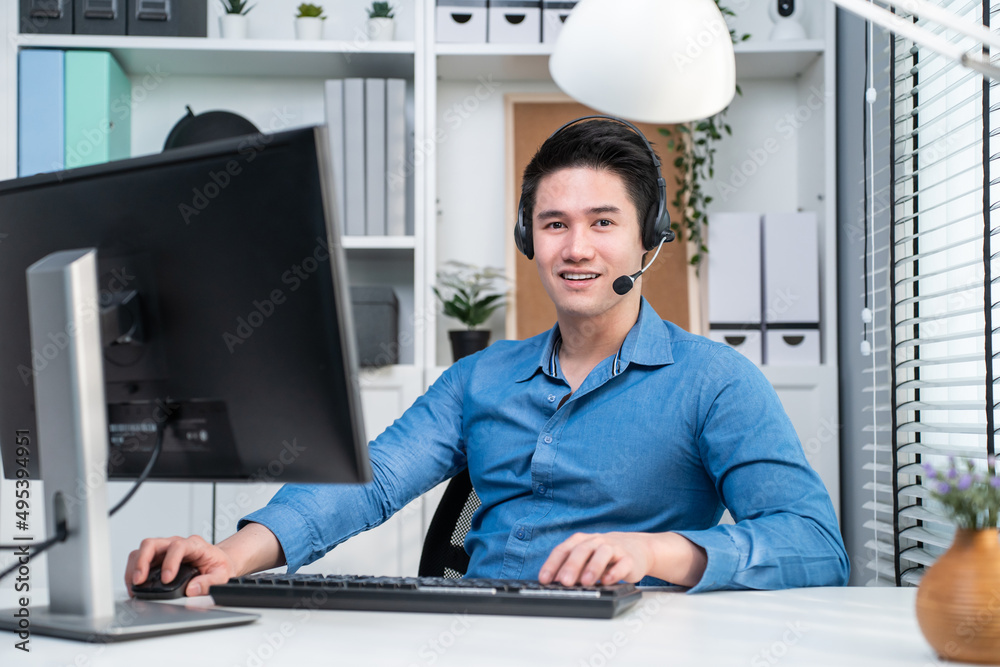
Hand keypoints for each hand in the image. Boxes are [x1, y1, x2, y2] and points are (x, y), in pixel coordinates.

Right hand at [125, 535, 236, 597]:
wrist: (218, 560)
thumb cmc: (218, 565)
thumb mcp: (221, 575)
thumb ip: (208, 583)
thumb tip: (192, 590)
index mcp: (195, 545)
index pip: (178, 546)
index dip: (170, 561)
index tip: (167, 579)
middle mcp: (177, 543)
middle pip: (153, 543)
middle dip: (143, 561)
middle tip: (140, 580)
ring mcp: (165, 549)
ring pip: (143, 549)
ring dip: (135, 566)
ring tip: (134, 584)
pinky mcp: (158, 557)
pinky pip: (140, 558)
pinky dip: (134, 570)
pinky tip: (135, 584)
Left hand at [538, 532, 654, 586]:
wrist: (637, 548)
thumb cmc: (605, 556)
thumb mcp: (586, 559)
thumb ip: (572, 569)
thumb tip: (556, 584)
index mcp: (581, 541)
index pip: (563, 550)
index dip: (552, 564)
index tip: (544, 579)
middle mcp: (596, 542)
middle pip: (582, 550)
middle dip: (572, 566)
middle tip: (564, 582)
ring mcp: (614, 548)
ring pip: (603, 553)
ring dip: (593, 567)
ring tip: (586, 582)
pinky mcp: (629, 559)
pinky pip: (623, 563)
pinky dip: (615, 572)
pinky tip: (608, 581)